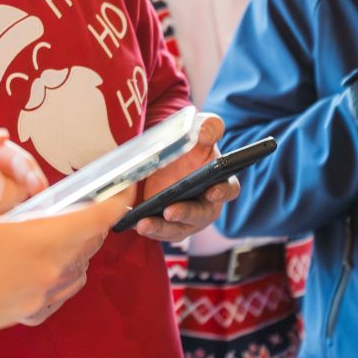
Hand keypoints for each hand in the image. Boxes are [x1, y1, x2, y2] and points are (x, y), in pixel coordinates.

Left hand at [0, 119, 45, 243]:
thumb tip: (3, 136)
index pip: (9, 155)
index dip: (26, 166)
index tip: (36, 183)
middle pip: (17, 181)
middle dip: (31, 188)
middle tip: (37, 200)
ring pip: (11, 207)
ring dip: (22, 210)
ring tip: (25, 218)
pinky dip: (7, 231)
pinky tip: (10, 235)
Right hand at [0, 163, 125, 345]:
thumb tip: (2, 178)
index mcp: (36, 241)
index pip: (93, 220)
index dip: (114, 201)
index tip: (125, 188)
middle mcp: (47, 272)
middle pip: (88, 242)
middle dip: (93, 219)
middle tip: (86, 199)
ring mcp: (37, 298)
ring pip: (77, 268)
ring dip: (79, 246)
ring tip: (63, 227)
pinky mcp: (24, 314)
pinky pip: (61, 292)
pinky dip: (65, 273)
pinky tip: (45, 263)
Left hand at [131, 112, 237, 241]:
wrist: (165, 153)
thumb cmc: (190, 145)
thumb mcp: (198, 129)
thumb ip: (209, 127)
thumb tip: (205, 133)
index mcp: (218, 182)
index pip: (228, 189)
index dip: (222, 191)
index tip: (212, 191)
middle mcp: (205, 205)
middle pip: (200, 215)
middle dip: (185, 214)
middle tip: (169, 212)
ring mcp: (185, 217)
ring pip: (176, 229)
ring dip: (161, 228)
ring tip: (143, 224)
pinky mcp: (165, 222)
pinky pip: (157, 230)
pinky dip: (145, 227)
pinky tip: (130, 222)